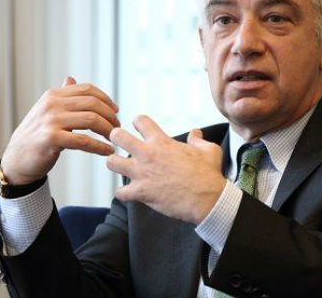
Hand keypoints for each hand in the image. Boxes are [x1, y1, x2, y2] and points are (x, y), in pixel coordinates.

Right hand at [0, 77, 119, 184]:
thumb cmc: (35, 136)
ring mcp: (51, 120)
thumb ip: (61, 96)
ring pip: (91, 120)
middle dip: (110, 115)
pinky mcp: (51, 139)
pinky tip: (107, 151)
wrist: (16, 159)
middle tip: (117, 127)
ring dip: (108, 130)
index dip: (106, 99)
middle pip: (93, 103)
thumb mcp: (47, 111)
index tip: (115, 110)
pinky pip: (84, 141)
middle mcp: (52, 104)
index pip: (87, 90)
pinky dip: (100, 147)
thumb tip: (71, 79)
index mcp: (53, 95)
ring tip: (114, 139)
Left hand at [106, 115, 225, 224]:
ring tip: (121, 167)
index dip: (138, 123)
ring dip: (115, 164)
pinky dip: (123, 194)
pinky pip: (120, 193)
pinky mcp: (141, 192)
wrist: (207, 199)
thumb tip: (195, 133)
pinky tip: (129, 193)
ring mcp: (142, 173)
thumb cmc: (208, 174)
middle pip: (118, 136)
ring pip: (112, 162)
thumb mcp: (209, 150)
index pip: (140, 121)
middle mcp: (148, 154)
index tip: (140, 129)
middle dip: (116, 137)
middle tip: (120, 142)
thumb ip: (199, 139)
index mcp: (162, 142)